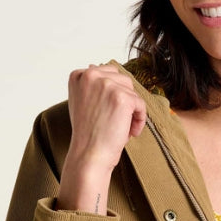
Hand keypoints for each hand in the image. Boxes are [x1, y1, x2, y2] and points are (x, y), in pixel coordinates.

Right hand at [57, 64, 146, 213]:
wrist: (88, 155)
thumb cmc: (88, 133)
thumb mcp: (82, 101)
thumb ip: (91, 84)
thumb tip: (96, 65)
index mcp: (79, 75)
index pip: (108, 73)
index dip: (112, 95)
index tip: (104, 113)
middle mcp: (91, 75)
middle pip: (123, 80)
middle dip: (124, 101)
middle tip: (114, 121)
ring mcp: (107, 85)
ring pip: (133, 92)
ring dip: (132, 111)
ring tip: (122, 127)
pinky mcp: (122, 97)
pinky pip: (141, 104)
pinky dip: (139, 120)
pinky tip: (129, 132)